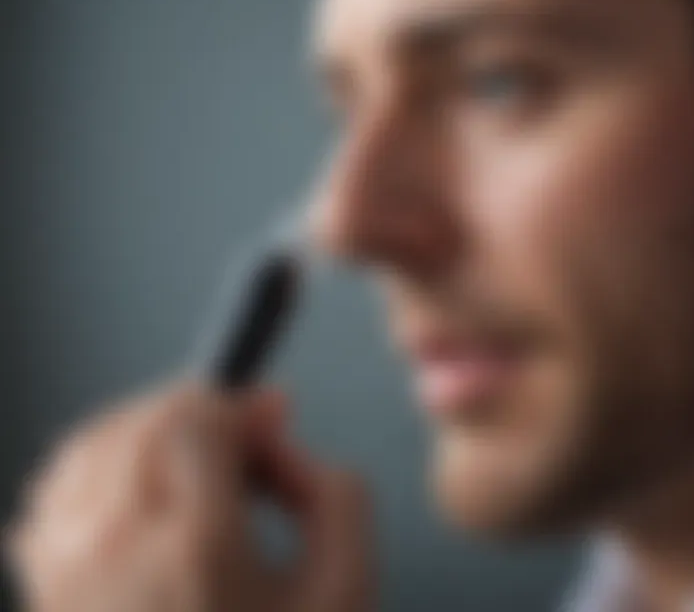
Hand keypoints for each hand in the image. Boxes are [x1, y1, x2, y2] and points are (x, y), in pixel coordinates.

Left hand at [5, 384, 373, 611]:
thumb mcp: (346, 591)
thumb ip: (338, 494)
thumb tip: (280, 442)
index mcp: (196, 548)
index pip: (197, 418)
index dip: (244, 404)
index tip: (274, 415)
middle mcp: (116, 550)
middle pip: (147, 420)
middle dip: (205, 410)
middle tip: (245, 438)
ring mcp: (67, 571)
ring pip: (96, 442)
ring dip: (153, 427)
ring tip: (200, 455)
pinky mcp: (44, 592)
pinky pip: (58, 488)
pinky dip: (102, 461)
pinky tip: (143, 480)